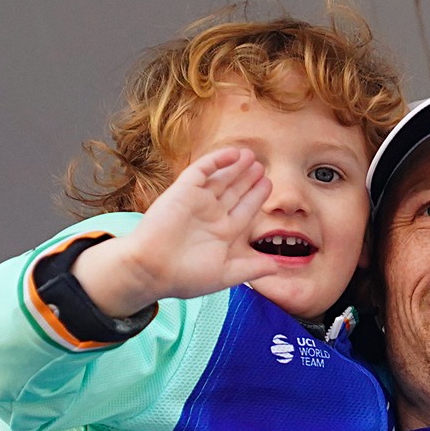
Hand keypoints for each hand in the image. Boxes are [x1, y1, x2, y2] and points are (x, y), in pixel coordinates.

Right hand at [72, 147, 283, 317]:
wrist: (152, 269)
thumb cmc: (186, 277)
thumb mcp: (225, 274)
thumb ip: (252, 269)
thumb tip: (277, 268)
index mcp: (222, 234)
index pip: (244, 211)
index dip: (257, 198)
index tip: (269, 185)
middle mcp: (211, 215)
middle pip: (235, 192)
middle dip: (248, 180)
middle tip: (262, 167)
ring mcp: (198, 201)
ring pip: (222, 179)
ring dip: (236, 167)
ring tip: (252, 157)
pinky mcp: (184, 190)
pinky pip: (203, 170)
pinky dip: (218, 160)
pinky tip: (234, 153)